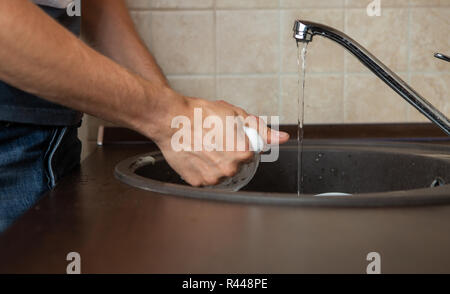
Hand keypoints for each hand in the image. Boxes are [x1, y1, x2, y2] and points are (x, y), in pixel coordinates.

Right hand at [144, 90, 289, 186]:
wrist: (171, 120)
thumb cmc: (201, 114)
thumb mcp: (236, 115)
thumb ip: (261, 130)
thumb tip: (282, 138)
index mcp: (242, 153)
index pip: (251, 154)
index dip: (241, 143)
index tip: (229, 135)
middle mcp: (228, 169)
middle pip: (237, 165)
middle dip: (229, 153)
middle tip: (215, 139)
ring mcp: (212, 178)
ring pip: (221, 173)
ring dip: (216, 162)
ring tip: (204, 146)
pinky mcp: (197, 182)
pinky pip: (206, 177)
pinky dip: (202, 168)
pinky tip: (196, 155)